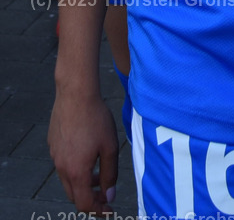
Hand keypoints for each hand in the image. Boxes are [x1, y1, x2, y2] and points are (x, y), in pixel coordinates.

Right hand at [49, 91, 118, 214]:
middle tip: (105, 193)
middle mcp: (62, 167)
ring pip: (68, 179)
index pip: (84, 203)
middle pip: (74, 194)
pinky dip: (75, 168)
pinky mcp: (53, 144)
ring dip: (83, 182)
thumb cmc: (96, 119)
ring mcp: (55, 155)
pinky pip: (63, 164)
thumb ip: (110, 174)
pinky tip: (87, 153)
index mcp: (76, 172)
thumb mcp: (110, 147)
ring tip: (98, 173)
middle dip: (90, 198)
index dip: (98, 210)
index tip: (109, 210)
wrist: (76, 94)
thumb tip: (109, 195)